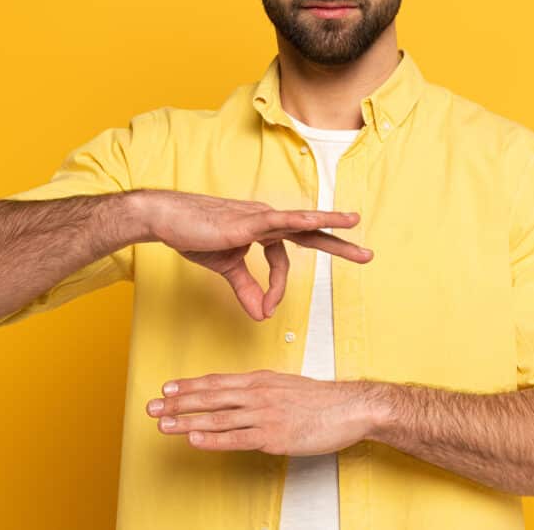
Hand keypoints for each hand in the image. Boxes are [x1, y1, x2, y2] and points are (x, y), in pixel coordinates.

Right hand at [140, 190, 373, 320]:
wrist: (166, 219)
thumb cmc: (194, 235)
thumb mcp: (225, 267)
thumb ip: (246, 288)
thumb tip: (262, 314)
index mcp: (262, 230)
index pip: (282, 259)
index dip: (277, 287)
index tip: (265, 308)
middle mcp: (266, 220)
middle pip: (309, 233)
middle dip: (338, 245)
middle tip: (367, 255)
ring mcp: (258, 218)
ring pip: (302, 222)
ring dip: (330, 224)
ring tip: (355, 224)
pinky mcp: (248, 221)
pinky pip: (281, 220)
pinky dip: (301, 221)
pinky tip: (317, 220)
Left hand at [143, 369, 379, 455]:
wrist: (350, 408)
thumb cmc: (320, 399)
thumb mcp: (283, 384)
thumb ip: (258, 390)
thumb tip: (236, 396)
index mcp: (259, 380)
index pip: (215, 382)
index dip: (188, 386)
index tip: (166, 388)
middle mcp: (257, 394)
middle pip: (209, 398)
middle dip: (177, 403)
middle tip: (151, 407)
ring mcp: (264, 415)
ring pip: (217, 418)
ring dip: (186, 422)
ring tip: (164, 425)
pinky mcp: (273, 437)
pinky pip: (236, 439)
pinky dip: (213, 439)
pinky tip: (195, 440)